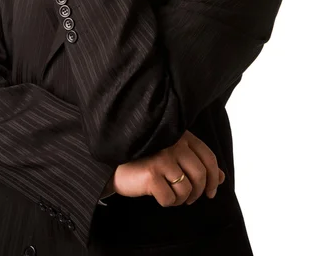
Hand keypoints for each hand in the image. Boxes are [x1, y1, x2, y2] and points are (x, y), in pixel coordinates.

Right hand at [104, 130, 224, 205]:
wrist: (115, 164)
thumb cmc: (146, 160)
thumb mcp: (174, 157)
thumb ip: (197, 164)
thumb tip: (222, 178)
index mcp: (181, 136)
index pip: (209, 157)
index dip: (214, 177)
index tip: (212, 192)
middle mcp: (173, 143)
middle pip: (201, 175)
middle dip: (198, 193)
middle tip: (189, 199)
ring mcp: (162, 157)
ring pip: (187, 189)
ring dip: (181, 199)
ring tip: (171, 195)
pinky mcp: (152, 173)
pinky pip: (170, 198)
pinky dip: (167, 202)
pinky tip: (157, 195)